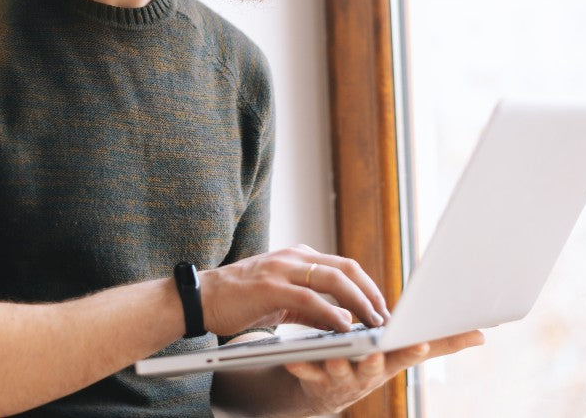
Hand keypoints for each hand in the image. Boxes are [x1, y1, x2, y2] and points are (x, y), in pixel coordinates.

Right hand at [198, 245, 388, 335]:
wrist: (200, 298)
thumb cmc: (240, 301)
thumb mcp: (281, 302)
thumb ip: (310, 309)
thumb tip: (341, 322)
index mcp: (298, 257)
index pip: (343, 266)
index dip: (367, 286)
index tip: (381, 308)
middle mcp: (294, 257)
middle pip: (346, 269)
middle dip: (371, 294)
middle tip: (385, 318)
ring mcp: (282, 270)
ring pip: (334, 280)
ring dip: (359, 303)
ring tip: (373, 324)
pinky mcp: (270, 288)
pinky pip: (310, 299)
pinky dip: (332, 313)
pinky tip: (345, 328)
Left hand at [284, 330, 484, 413]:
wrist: (326, 390)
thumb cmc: (373, 362)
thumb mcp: (404, 352)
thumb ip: (440, 343)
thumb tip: (483, 334)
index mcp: (391, 360)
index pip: (408, 354)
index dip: (414, 350)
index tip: (417, 343)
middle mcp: (369, 373)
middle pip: (374, 366)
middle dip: (375, 360)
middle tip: (374, 352)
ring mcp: (342, 378)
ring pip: (339, 370)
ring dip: (336, 363)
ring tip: (331, 355)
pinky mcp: (314, 379)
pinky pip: (305, 372)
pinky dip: (300, 365)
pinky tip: (293, 358)